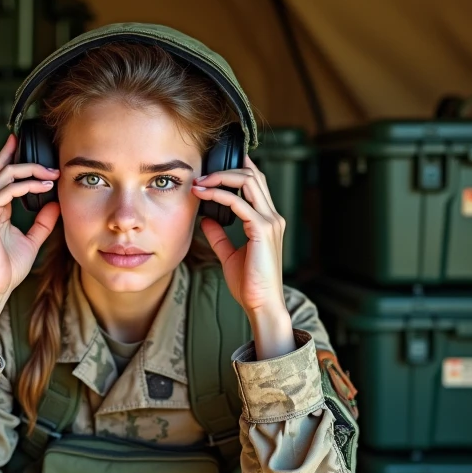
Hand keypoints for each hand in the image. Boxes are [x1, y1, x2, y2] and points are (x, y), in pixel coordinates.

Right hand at [0, 134, 61, 297]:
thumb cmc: (8, 269)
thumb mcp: (32, 240)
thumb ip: (42, 222)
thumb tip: (54, 204)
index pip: (3, 176)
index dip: (14, 158)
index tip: (31, 147)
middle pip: (1, 168)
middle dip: (23, 156)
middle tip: (50, 161)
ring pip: (5, 174)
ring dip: (31, 171)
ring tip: (52, 175)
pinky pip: (7, 190)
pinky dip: (27, 186)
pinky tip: (44, 187)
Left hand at [193, 155, 288, 317]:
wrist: (261, 304)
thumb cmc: (249, 284)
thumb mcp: (229, 255)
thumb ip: (220, 236)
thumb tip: (206, 220)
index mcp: (267, 221)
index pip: (256, 184)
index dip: (238, 170)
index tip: (213, 168)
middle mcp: (272, 217)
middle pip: (253, 176)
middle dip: (226, 169)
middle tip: (201, 174)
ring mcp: (270, 222)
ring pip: (248, 182)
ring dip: (220, 177)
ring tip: (199, 182)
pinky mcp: (262, 229)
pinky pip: (238, 202)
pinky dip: (218, 195)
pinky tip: (203, 195)